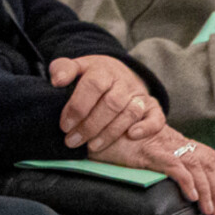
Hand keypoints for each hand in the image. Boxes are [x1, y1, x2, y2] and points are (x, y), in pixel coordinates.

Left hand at [49, 55, 163, 150]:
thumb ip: (62, 69)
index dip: (78, 107)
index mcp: (104, 70)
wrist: (118, 73)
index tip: (65, 125)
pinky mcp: (152, 107)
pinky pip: (156, 118)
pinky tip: (132, 135)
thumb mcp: (76, 67)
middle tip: (72, 141)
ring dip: (111, 132)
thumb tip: (57, 81)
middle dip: (91, 125)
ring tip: (92, 146)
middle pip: (112, 103)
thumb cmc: (92, 76)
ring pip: (130, 113)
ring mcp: (139, 95)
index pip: (93, 86)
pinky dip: (146, 127)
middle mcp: (124, 82)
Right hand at [89, 128, 214, 214]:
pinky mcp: (150, 153)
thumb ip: (166, 162)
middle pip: (208, 166)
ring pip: (196, 168)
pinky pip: (175, 167)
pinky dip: (187, 182)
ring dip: (206, 191)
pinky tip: (192, 197)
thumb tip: (181, 185)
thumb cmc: (121, 143)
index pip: (210, 159)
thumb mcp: (150, 152)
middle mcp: (176, 143)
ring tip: (208, 210)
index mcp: (179, 142)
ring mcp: (164, 147)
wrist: (100, 128)